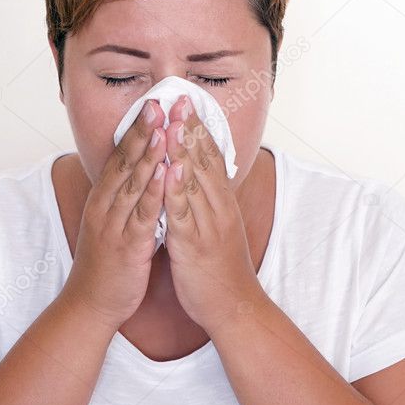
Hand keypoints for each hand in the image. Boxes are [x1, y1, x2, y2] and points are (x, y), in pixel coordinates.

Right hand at [60, 99, 166, 329]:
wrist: (91, 303)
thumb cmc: (109, 263)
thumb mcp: (115, 222)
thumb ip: (127, 197)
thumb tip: (143, 172)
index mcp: (104, 199)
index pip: (121, 156)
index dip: (137, 129)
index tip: (153, 103)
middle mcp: (105, 206)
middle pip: (125, 162)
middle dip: (143, 131)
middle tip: (158, 102)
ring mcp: (114, 225)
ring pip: (133, 184)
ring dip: (149, 155)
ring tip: (164, 128)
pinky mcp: (126, 246)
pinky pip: (142, 216)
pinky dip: (154, 193)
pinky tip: (165, 174)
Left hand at [162, 94, 263, 333]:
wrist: (235, 307)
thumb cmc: (221, 269)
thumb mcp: (217, 228)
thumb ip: (207, 202)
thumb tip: (197, 179)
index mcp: (221, 202)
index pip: (210, 157)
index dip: (198, 128)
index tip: (187, 102)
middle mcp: (218, 208)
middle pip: (204, 161)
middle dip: (189, 127)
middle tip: (178, 97)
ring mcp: (208, 225)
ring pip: (195, 181)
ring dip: (183, 150)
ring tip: (172, 121)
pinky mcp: (195, 244)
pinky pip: (185, 213)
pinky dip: (177, 189)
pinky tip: (170, 169)